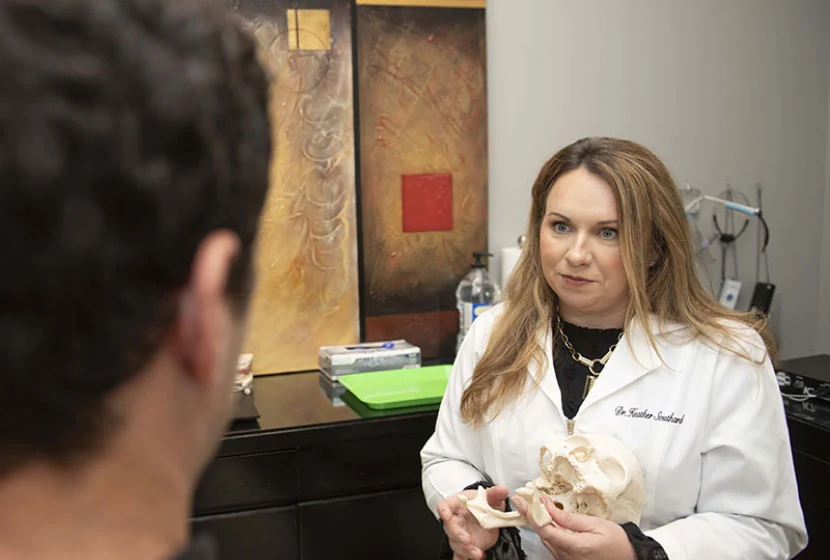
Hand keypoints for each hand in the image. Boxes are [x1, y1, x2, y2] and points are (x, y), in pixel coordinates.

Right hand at [438, 486, 508, 559]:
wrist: (482, 513)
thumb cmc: (479, 502)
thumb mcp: (489, 496)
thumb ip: (494, 493)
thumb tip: (503, 490)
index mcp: (456, 504)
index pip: (445, 505)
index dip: (444, 510)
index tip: (446, 514)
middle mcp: (454, 520)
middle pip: (450, 528)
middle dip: (458, 535)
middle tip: (468, 541)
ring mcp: (459, 534)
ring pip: (456, 544)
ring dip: (466, 550)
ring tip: (478, 554)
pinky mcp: (464, 546)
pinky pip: (461, 555)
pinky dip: (465, 559)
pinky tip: (475, 558)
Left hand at [510, 495, 635, 559]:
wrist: (630, 558)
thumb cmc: (618, 543)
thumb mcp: (595, 524)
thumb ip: (569, 518)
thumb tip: (549, 507)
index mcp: (575, 547)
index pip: (545, 530)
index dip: (532, 514)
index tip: (523, 501)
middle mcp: (568, 557)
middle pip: (542, 535)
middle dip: (532, 516)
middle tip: (523, 500)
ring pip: (546, 540)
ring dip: (539, 523)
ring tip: (532, 506)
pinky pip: (554, 545)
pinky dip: (548, 532)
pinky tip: (547, 521)